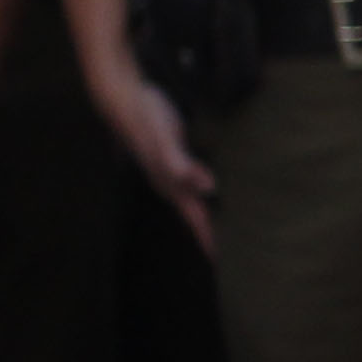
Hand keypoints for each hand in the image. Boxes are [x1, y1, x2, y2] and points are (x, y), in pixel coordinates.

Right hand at [90, 62, 214, 251]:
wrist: (124, 97)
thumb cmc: (144, 119)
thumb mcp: (165, 141)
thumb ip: (184, 164)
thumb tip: (210, 188)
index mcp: (172, 184)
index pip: (196, 219)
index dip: (209, 240)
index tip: (224, 264)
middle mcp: (171, 181)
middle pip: (196, 214)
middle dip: (211, 233)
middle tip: (237, 253)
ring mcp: (172, 168)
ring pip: (196, 198)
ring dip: (211, 212)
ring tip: (229, 227)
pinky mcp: (176, 153)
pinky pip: (195, 177)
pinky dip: (207, 186)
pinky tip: (217, 187)